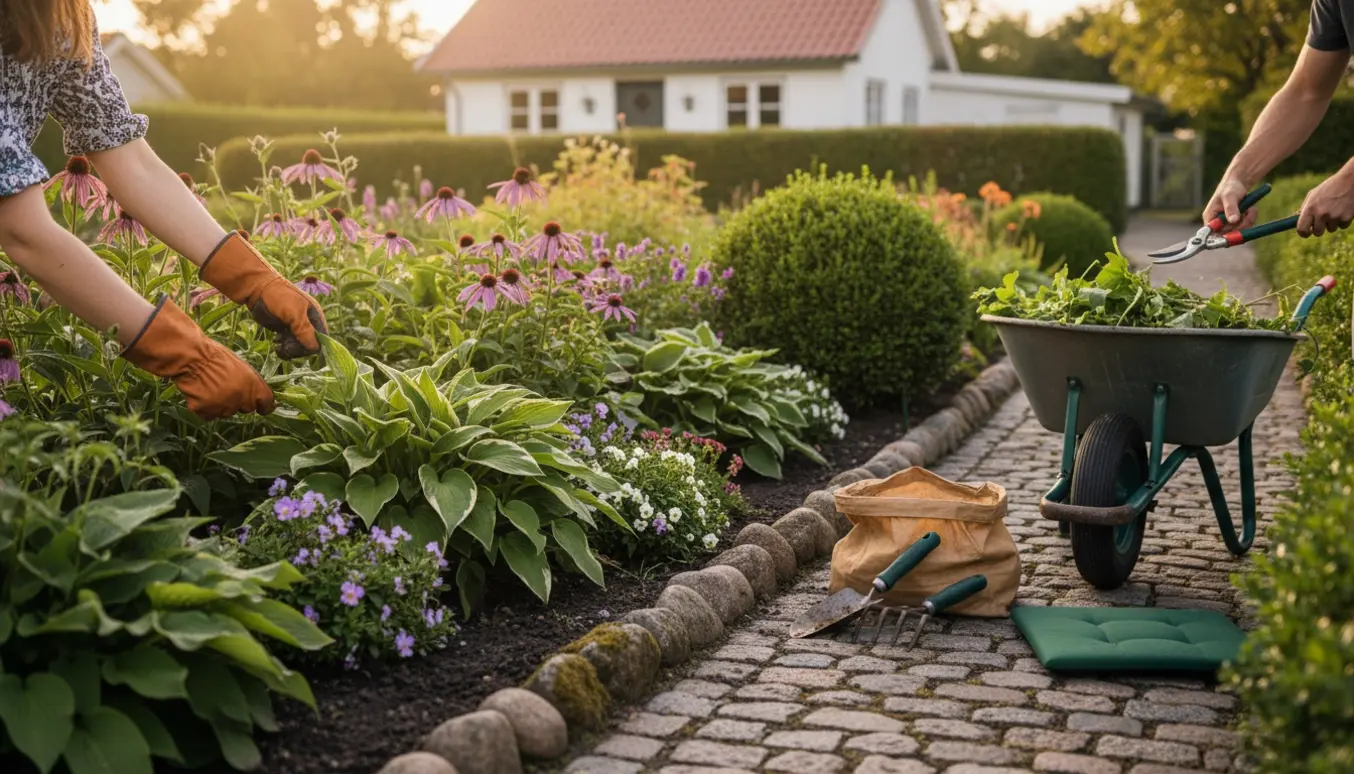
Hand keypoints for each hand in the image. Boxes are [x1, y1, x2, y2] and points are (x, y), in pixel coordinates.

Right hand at [121, 297, 275, 419]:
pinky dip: (204, 408)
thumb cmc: (215, 357)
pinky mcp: (205, 411)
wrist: (191, 357)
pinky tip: (200, 393)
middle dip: (239, 401)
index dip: (263, 405)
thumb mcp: (241, 366)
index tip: (261, 407)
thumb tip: (258, 395)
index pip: (266, 404)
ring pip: (225, 413)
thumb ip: (251, 383)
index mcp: (253, 385)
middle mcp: (241, 399)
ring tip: (210, 387)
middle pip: (246, 409)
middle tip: (226, 388)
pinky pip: (208, 415)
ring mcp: (223, 407)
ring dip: (220, 405)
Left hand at [200, 232, 328, 358]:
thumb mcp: (294, 313)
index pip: (321, 341)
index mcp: (316, 317)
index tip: (297, 346)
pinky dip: (283, 348)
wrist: (257, 289)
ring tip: (279, 343)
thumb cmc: (279, 298)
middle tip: (285, 345)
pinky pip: (289, 346)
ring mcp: (296, 328)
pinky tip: (276, 342)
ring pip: (298, 348)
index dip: (310, 347)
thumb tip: (315, 349)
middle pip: (309, 346)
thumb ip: (305, 331)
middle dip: (297, 349)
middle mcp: (308, 324)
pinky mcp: (284, 331)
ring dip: (289, 350)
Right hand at [1202, 177, 1258, 231]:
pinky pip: (1245, 226)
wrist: (1239, 183)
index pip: (1212, 233)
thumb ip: (1231, 209)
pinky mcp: (1236, 222)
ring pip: (1239, 231)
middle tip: (1246, 213)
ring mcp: (1227, 223)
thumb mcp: (1229, 197)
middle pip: (1228, 234)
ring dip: (1247, 220)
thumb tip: (1233, 221)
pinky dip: (1250, 218)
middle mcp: (1217, 223)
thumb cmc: (1230, 187)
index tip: (1235, 232)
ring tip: (1249, 208)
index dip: (1222, 236)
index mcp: (1210, 217)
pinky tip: (1250, 209)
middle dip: (1240, 224)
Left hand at [1297, 169, 1353, 236]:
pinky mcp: (1346, 218)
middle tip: (1323, 220)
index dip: (1304, 233)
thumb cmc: (1330, 187)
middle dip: (1320, 228)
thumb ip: (1304, 208)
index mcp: (1310, 208)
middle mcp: (1321, 214)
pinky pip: (1342, 226)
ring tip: (1336, 209)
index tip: (1307, 233)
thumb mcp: (1313, 195)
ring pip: (1331, 229)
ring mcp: (1334, 217)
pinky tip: (1344, 209)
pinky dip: (1343, 220)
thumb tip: (1294, 220)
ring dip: (1333, 223)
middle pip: (1317, 233)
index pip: (1302, 229)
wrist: (1350, 181)